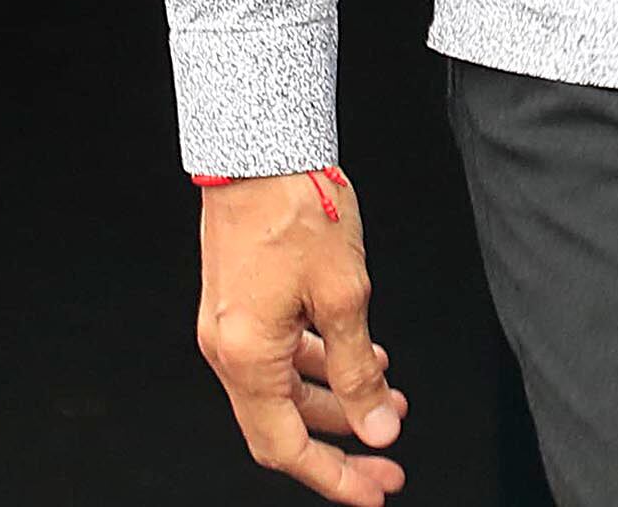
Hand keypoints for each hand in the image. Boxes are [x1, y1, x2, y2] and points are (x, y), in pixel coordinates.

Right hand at [195, 165, 407, 500]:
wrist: (259, 145)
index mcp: (245, 356)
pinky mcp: (240, 300)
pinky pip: (280, 352)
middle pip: (285, 422)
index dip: (333, 476)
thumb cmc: (297, 206)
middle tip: (390, 450)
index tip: (375, 490)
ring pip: (285, 385)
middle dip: (342, 438)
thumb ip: (359, 369)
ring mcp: (230, 324)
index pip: (286, 447)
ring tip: (389, 393)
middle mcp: (227, 348)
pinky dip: (319, 360)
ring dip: (335, 395)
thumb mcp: (345, 294)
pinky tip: (361, 352)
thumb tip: (376, 425)